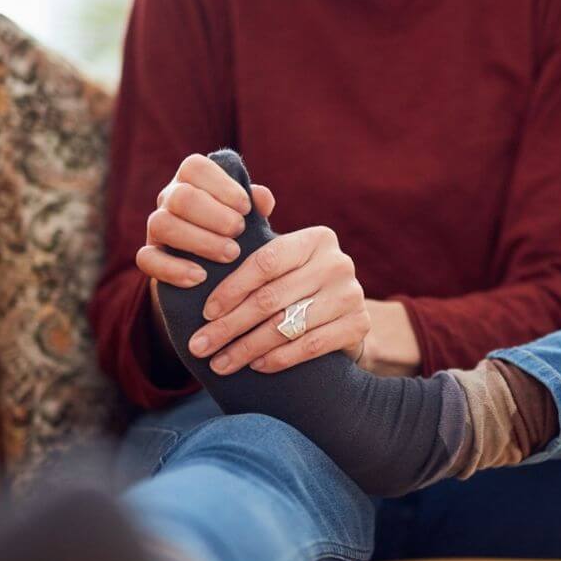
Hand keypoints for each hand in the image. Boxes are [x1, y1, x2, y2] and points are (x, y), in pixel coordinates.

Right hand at [135, 153, 275, 286]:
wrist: (216, 270)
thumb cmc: (235, 232)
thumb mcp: (249, 216)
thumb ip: (257, 203)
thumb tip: (262, 197)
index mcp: (192, 180)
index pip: (195, 167)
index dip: (222, 185)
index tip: (246, 208)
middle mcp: (169, 198)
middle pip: (180, 196)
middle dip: (214, 215)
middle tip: (239, 231)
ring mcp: (155, 227)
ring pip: (162, 224)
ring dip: (200, 241)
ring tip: (230, 255)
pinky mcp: (149, 256)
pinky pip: (147, 258)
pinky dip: (174, 269)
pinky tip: (200, 277)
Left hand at [186, 225, 371, 374]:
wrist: (343, 315)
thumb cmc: (299, 283)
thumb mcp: (284, 258)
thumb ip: (261, 233)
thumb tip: (255, 194)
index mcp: (317, 239)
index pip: (265, 263)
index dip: (231, 289)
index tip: (205, 314)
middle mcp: (338, 263)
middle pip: (271, 298)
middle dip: (230, 326)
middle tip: (200, 346)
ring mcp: (351, 294)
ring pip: (286, 326)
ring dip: (247, 348)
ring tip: (220, 363)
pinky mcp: (359, 324)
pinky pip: (311, 345)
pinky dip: (279, 358)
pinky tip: (256, 366)